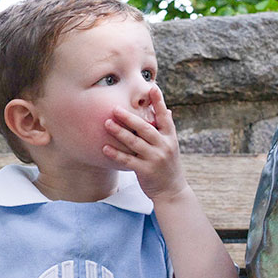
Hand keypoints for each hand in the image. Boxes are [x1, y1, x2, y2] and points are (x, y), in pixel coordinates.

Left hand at [103, 85, 185, 202]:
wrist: (172, 190)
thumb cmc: (168, 165)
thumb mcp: (172, 146)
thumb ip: (166, 129)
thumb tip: (166, 110)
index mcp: (169, 137)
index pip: (164, 116)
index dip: (159, 102)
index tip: (152, 88)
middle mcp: (163, 146)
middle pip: (145, 128)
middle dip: (129, 117)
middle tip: (115, 108)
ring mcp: (155, 158)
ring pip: (134, 142)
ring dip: (119, 132)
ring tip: (107, 123)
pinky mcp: (146, 170)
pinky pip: (127, 160)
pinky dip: (116, 154)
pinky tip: (104, 148)